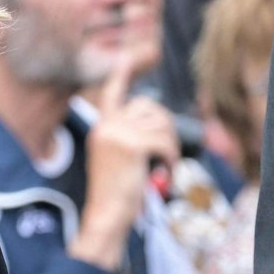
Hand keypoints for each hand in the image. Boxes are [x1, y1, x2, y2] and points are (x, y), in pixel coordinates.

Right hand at [70, 58, 178, 269]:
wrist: (106, 216)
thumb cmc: (116, 195)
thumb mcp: (118, 160)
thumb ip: (130, 138)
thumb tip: (159, 123)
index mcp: (101, 126)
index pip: (113, 91)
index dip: (123, 73)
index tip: (126, 57)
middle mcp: (107, 125)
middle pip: (150, 108)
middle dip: (165, 127)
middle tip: (167, 153)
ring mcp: (118, 133)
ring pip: (162, 126)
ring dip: (170, 147)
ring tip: (164, 168)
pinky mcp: (132, 145)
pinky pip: (166, 142)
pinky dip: (172, 159)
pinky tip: (166, 173)